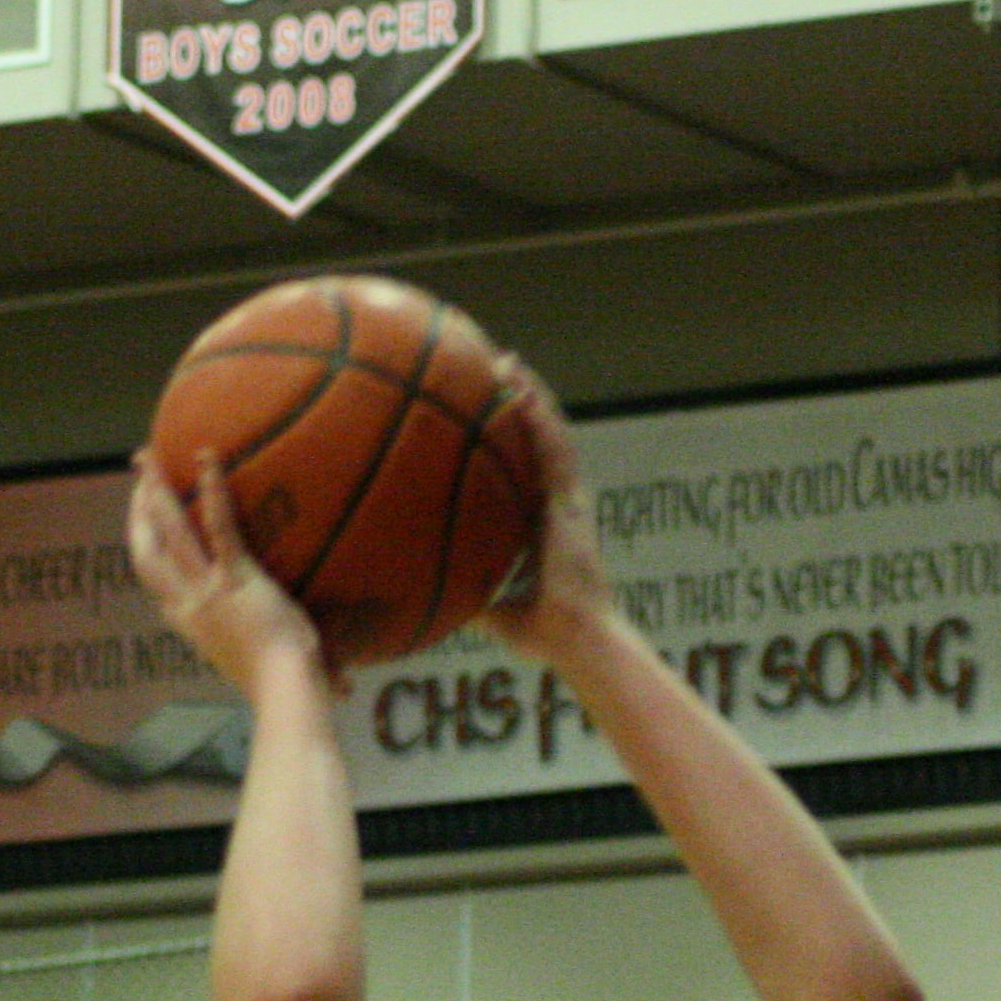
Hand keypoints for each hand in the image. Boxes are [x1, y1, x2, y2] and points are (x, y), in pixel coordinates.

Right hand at [126, 454, 327, 692]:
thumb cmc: (281, 686)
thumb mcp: (258, 666)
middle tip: (138, 478)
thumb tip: (340, 682)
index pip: (155, 583)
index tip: (143, 528)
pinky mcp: (235, 576)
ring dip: (156, 490)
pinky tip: (207, 457)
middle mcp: (186, 604)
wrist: (285, 691)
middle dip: (137, 512)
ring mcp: (207, 589)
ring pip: (169, 531)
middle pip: (146, 551)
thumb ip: (275, 658)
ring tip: (149, 456)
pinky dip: (213, 489)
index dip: (145, 550)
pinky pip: (219, 526)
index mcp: (187, 624)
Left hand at [474, 360, 612, 660]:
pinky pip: (555, 450)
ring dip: (528, 394)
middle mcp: (555, 502)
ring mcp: (567, 499)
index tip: (477, 406)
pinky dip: (539, 418)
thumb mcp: (492, 607)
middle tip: (486, 366)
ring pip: (549, 432)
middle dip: (515, 399)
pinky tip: (520, 390)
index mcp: (540, 522)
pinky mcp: (571, 503)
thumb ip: (466, 591)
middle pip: (535, 438)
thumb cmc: (542, 634)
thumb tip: (423, 591)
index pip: (520, 466)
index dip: (503, 434)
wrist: (577, 640)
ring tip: (504, 359)